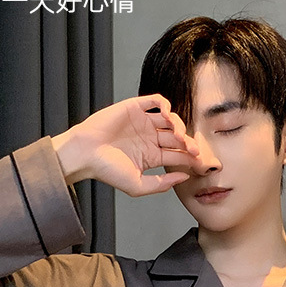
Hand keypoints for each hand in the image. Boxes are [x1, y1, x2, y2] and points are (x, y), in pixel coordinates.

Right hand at [53, 94, 199, 196]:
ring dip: (178, 125)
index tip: (200, 163)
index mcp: (151, 156)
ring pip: (170, 119)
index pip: (177, 155)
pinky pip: (155, 101)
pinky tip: (167, 114)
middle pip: (177, 137)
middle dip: (188, 143)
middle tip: (193, 150)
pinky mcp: (134, 107)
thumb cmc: (106, 171)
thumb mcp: (137, 186)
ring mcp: (143, 122)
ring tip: (179, 135)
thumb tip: (184, 178)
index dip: (190, 158)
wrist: (85, 153)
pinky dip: (165, 104)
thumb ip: (161, 185)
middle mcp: (149, 138)